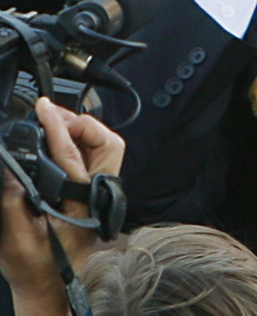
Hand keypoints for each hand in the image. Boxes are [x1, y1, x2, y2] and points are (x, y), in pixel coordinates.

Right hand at [0, 99, 126, 308]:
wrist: (50, 285)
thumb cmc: (35, 265)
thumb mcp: (15, 237)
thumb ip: (12, 201)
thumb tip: (11, 168)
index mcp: (82, 202)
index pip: (72, 154)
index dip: (56, 127)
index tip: (43, 109)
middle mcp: (97, 193)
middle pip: (106, 143)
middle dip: (80, 123)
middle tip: (51, 113)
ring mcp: (97, 191)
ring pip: (103, 148)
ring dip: (81, 131)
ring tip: (53, 121)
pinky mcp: (91, 191)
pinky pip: (93, 157)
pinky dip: (78, 142)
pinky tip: (58, 139)